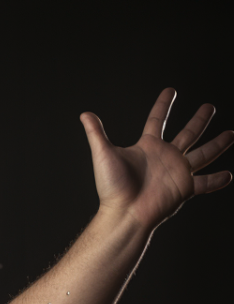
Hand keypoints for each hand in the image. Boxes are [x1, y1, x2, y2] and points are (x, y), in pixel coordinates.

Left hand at [80, 88, 232, 230]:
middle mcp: (165, 157)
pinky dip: (217, 179)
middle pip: (187, 133)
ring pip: (204, 153)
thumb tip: (84, 114)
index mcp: (148, 147)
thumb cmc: (112, 187)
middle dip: (199, 120)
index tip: (171, 91)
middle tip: (209, 107)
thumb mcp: (104, 155)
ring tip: (232, 134)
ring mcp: (177, 172)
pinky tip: (229, 175)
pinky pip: (205, 182)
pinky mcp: (185, 187)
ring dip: (218, 144)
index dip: (163, 105)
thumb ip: (96, 134)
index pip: (157, 120)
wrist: (124, 213)